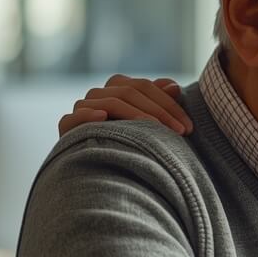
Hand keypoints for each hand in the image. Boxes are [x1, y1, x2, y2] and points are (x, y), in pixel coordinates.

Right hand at [59, 75, 191, 136]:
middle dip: (159, 111)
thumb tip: (175, 86)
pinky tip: (102, 117)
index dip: (170, 105)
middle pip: (130, 92)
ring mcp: (82, 108)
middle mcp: (100, 94)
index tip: (189, 127)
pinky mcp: (67, 126)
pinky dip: (87, 115)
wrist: (100, 169)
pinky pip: (73, 117)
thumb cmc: (131, 143)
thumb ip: (161, 102)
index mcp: (119, 87)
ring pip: (109, 102)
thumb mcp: (151, 123)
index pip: (146, 87)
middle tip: (180, 132)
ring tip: (154, 128)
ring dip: (135, 114)